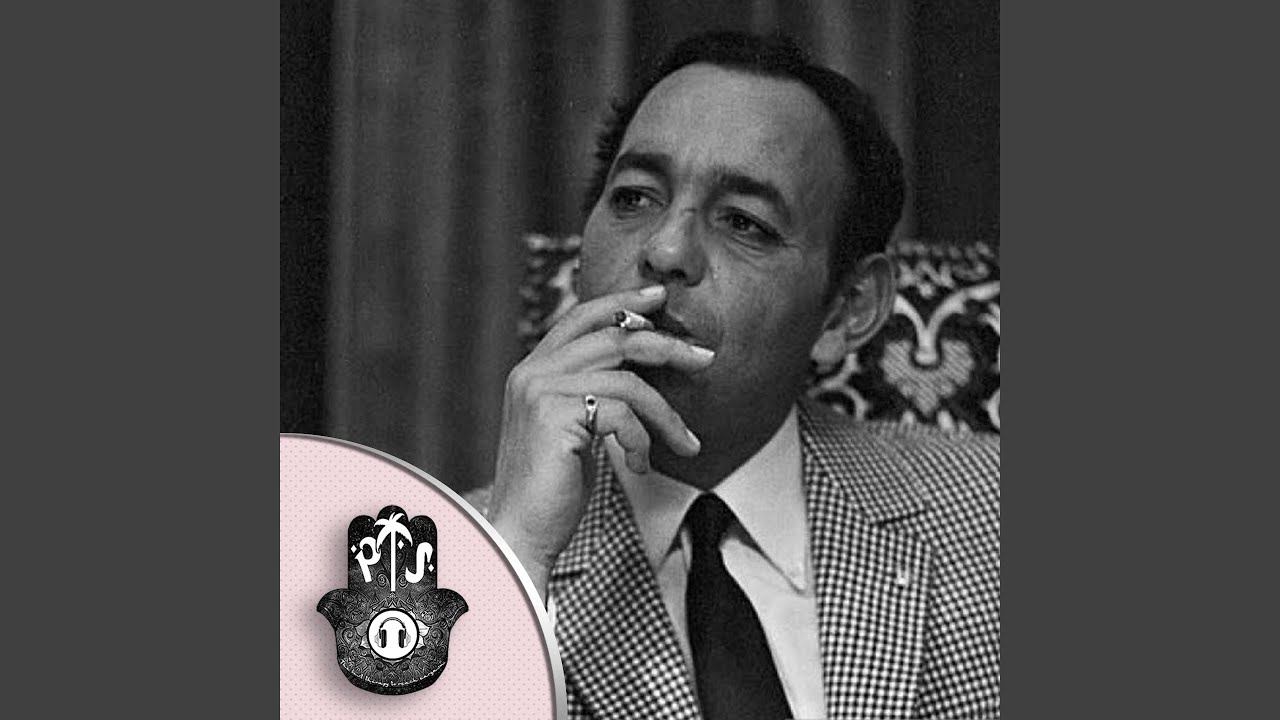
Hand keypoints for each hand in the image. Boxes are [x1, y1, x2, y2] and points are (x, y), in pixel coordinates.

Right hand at [487, 285, 712, 599]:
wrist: (521, 534)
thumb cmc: (553, 489)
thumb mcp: (572, 429)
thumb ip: (591, 394)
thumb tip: (637, 371)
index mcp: (532, 370)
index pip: (581, 317)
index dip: (622, 301)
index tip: (660, 298)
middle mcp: (532, 373)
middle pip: (613, 337)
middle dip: (666, 345)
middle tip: (704, 358)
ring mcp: (541, 392)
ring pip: (627, 380)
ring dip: (666, 414)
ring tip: (685, 442)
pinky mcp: (556, 418)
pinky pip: (622, 414)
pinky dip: (642, 441)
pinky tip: (641, 467)